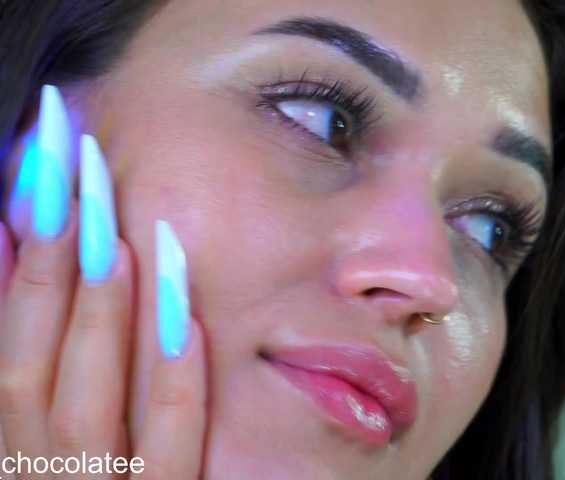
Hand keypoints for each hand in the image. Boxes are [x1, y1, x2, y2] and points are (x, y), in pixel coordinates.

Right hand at [0, 85, 207, 478]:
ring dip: (100, 311)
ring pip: (87, 398)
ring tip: (112, 231)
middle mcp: (34, 470)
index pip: (4, 336)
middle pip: (33, 355)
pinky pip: (169, 450)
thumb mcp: (33, 435)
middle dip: (50, 257)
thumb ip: (31, 368)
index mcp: (8, 442)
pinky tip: (183, 317)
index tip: (37, 174)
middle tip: (72, 165)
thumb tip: (13, 261)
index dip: (16, 253)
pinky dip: (172, 383)